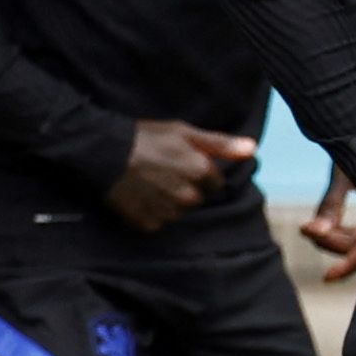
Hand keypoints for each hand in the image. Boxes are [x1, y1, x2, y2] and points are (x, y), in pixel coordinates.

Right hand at [106, 120, 255, 231]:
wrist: (103, 151)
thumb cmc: (145, 137)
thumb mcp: (184, 132)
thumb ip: (221, 144)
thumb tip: (253, 149)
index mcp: (201, 173)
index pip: (213, 183)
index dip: (199, 173)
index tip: (180, 163)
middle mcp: (188, 197)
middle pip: (196, 199)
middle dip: (185, 189)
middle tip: (162, 173)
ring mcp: (167, 212)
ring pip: (178, 212)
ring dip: (169, 202)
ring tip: (148, 184)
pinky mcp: (147, 223)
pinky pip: (157, 222)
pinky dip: (150, 213)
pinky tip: (139, 197)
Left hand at [299, 168, 355, 281]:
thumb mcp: (346, 172)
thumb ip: (331, 204)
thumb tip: (309, 231)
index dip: (346, 266)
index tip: (326, 278)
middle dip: (331, 242)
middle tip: (305, 228)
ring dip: (335, 236)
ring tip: (311, 224)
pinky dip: (345, 227)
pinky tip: (329, 222)